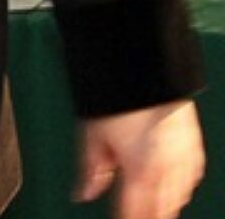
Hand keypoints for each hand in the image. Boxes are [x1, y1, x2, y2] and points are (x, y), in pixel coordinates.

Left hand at [76, 99, 203, 217]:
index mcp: (140, 172)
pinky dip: (178, 189)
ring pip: (177, 200)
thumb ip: (91, 170)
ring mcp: (185, 162)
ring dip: (163, 207)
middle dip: (145, 216)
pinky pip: (189, 182)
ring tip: (148, 208)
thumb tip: (83, 194)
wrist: (148, 74)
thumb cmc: (121, 101)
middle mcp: (166, 172)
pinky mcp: (195, 151)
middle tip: (131, 215)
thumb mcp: (94, 136)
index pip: (133, 213)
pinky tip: (169, 188)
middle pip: (160, 211)